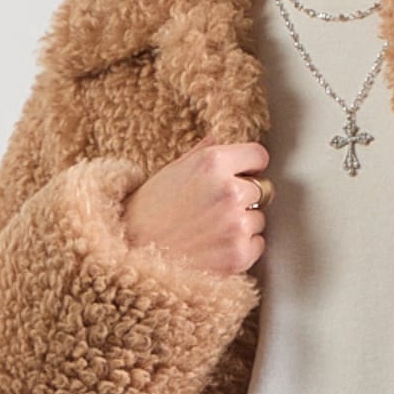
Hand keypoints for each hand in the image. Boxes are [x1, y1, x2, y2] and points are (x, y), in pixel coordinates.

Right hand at [121, 139, 271, 275]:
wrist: (131, 254)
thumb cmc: (147, 211)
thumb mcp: (171, 171)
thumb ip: (203, 154)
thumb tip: (220, 139)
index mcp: (213, 163)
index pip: (258, 155)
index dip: (249, 166)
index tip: (243, 174)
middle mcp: (229, 190)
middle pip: (262, 189)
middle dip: (245, 197)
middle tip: (215, 208)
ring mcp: (236, 224)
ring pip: (259, 219)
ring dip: (243, 224)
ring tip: (210, 230)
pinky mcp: (239, 254)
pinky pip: (257, 244)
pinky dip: (242, 247)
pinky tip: (215, 247)